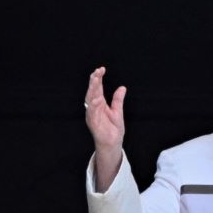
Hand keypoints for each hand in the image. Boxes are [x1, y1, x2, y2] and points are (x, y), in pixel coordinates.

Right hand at [84, 66, 125, 190]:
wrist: (112, 143)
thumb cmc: (113, 129)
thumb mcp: (118, 111)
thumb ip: (118, 100)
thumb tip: (122, 87)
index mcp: (99, 103)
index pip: (97, 88)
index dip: (98, 79)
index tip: (101, 69)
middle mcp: (94, 107)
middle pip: (92, 91)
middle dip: (94, 81)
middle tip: (97, 71)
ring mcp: (92, 114)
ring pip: (90, 99)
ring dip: (92, 90)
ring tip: (95, 80)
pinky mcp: (93, 122)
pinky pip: (92, 112)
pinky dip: (92, 105)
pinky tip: (95, 97)